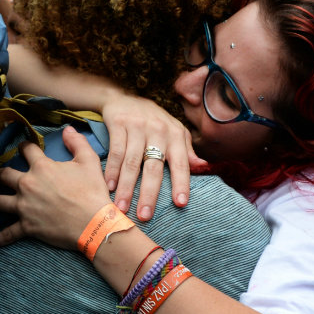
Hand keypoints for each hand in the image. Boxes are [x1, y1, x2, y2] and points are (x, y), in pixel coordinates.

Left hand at [0, 126, 112, 248]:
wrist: (94, 224)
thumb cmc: (92, 192)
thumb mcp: (89, 161)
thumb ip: (77, 142)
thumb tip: (67, 129)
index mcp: (42, 167)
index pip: (27, 150)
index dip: (24, 146)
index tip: (22, 146)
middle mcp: (28, 185)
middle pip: (4, 175)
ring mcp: (24, 206)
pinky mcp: (27, 226)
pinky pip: (8, 233)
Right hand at [100, 92, 202, 221]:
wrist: (123, 98)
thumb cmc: (153, 120)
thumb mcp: (174, 131)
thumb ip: (187, 150)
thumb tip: (203, 167)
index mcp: (175, 135)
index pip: (181, 163)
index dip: (181, 183)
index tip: (180, 204)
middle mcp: (158, 130)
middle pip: (154, 167)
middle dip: (149, 193)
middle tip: (145, 216)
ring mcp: (137, 126)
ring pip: (132, 163)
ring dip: (126, 187)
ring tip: (122, 207)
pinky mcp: (118, 124)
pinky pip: (115, 152)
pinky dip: (111, 171)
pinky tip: (109, 186)